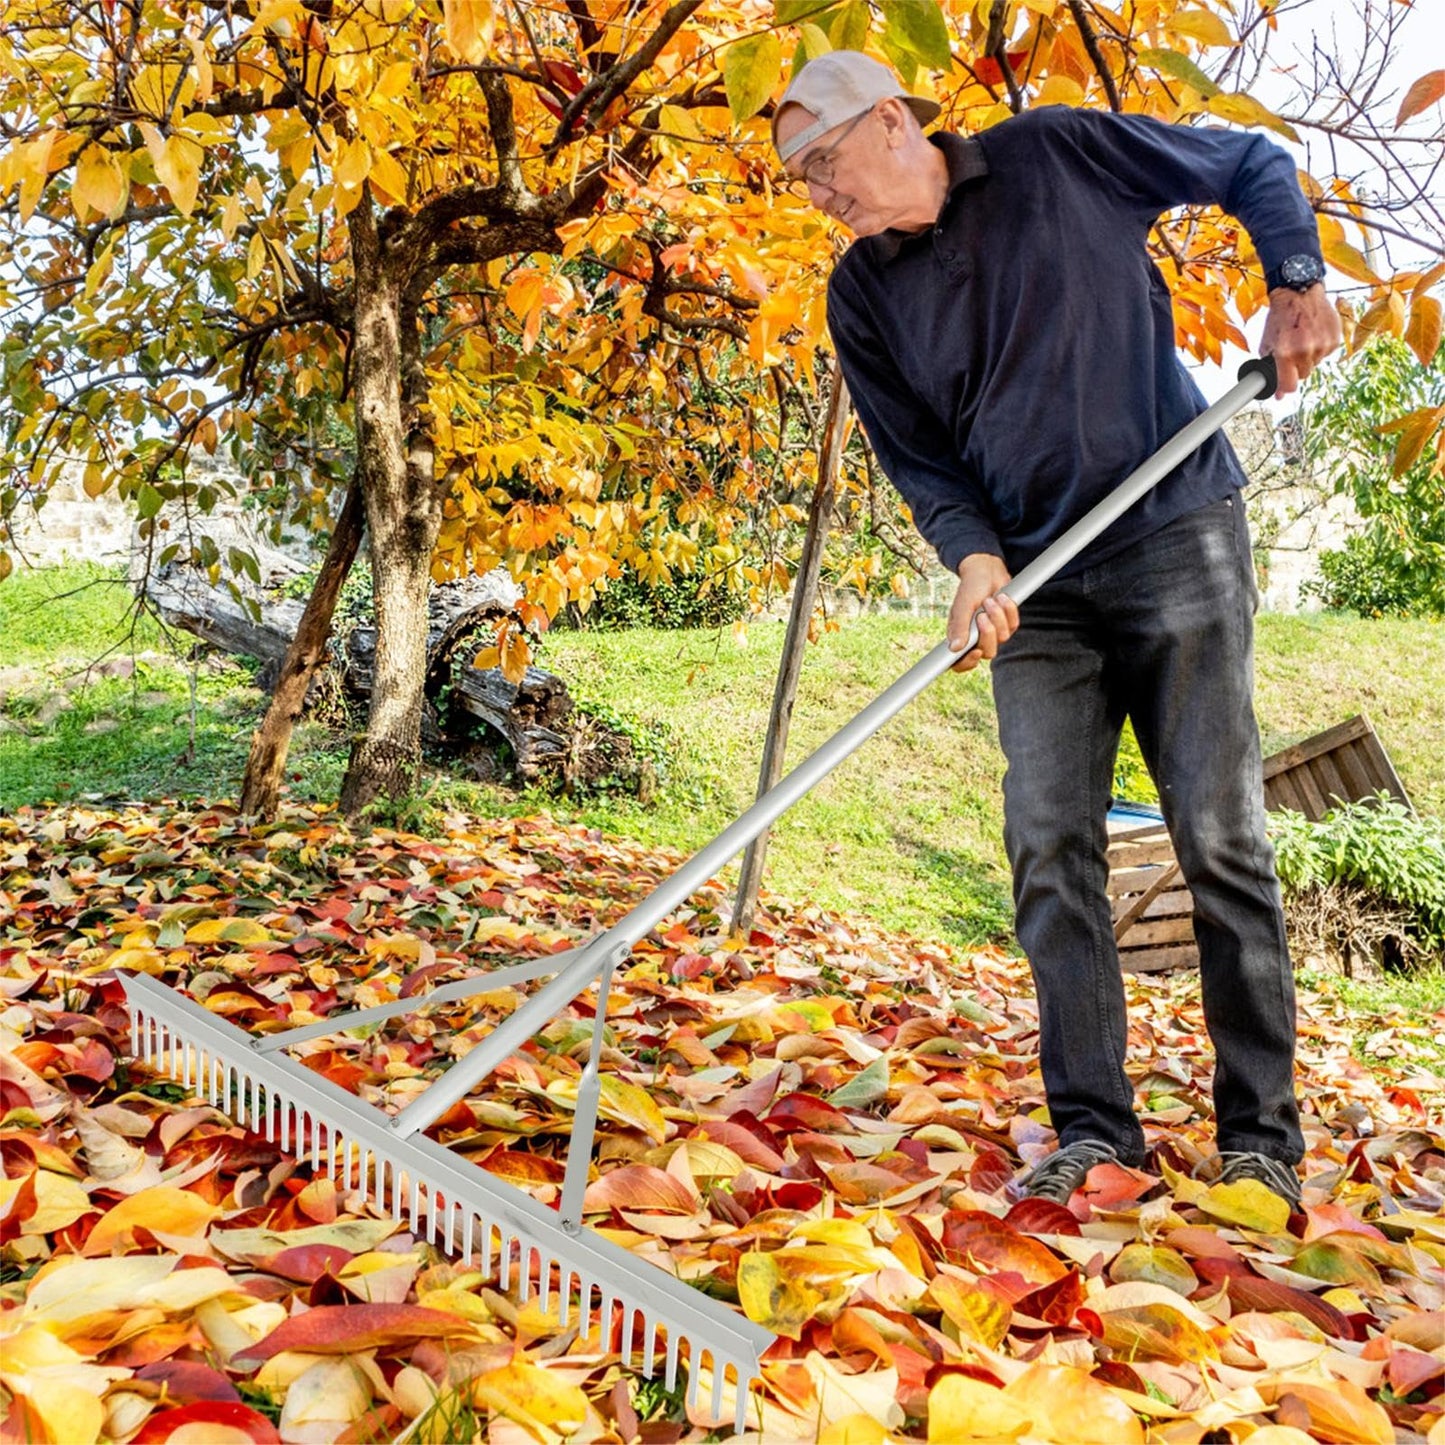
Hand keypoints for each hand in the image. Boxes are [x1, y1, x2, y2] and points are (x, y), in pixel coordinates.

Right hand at [949, 553, 1018, 672]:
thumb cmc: (970, 588)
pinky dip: (1008, 610)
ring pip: (1002, 638)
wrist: (987, 570)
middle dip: (988, 633)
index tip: (976, 652)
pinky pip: (1013, 625)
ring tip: (990, 600)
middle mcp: (976, 638)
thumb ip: (959, 627)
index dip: (967, 663)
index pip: (960, 662)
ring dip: (997, 616)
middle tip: (981, 615)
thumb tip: (954, 649)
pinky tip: (1001, 598)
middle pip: (987, 653)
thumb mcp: (962, 606)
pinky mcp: (1008, 624)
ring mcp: (994, 632)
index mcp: (960, 637)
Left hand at [1260, 284, 1342, 395]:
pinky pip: (1326, 354)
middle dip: (1296, 367)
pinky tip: (1314, 333)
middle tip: (1291, 350)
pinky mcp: (1335, 339)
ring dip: (1308, 356)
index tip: (1284, 384)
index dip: (1286, 387)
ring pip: (1315, 364)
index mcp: (1285, 353)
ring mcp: (1322, 344)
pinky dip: (1320, 347)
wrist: (1299, 292)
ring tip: (1302, 337)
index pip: (1289, 386)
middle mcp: (1305, 350)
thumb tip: (1279, 396)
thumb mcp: (1267, 344)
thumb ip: (1271, 370)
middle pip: (1303, 375)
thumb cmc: (1280, 319)